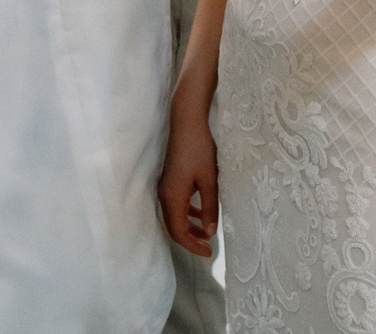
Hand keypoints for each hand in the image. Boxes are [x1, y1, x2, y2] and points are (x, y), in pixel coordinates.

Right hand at [158, 89, 220, 257]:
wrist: (187, 122)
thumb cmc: (200, 149)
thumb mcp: (209, 180)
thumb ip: (210, 208)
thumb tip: (210, 233)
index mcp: (173, 198)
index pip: (179, 232)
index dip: (193, 246)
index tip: (209, 253)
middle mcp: (165, 195)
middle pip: (174, 227)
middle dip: (190, 240)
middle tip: (208, 248)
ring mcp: (165, 187)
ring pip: (175, 217)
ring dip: (189, 227)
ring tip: (207, 234)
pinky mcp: (169, 180)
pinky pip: (176, 205)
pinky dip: (187, 214)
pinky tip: (200, 213)